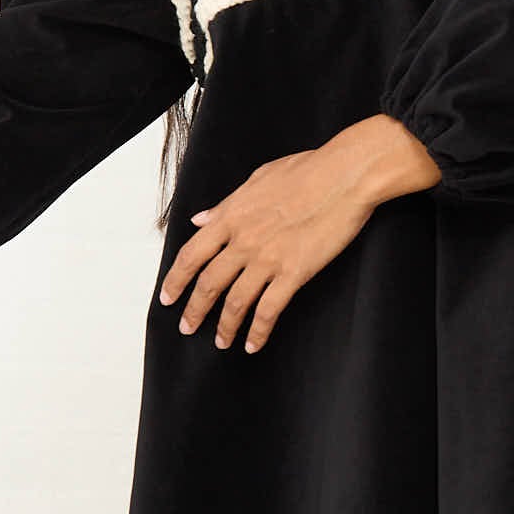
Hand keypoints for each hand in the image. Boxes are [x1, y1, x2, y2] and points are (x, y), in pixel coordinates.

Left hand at [158, 112, 440, 353]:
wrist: (345, 176)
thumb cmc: (308, 170)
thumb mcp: (258, 179)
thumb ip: (226, 204)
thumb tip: (200, 220)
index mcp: (232, 216)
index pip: (191, 255)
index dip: (175, 280)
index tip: (168, 297)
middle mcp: (243, 240)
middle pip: (208, 284)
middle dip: (195, 310)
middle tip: (187, 327)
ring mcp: (268, 258)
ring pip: (235, 302)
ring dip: (224, 327)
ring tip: (221, 342)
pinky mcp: (294, 272)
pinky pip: (269, 310)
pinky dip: (258, 331)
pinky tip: (253, 344)